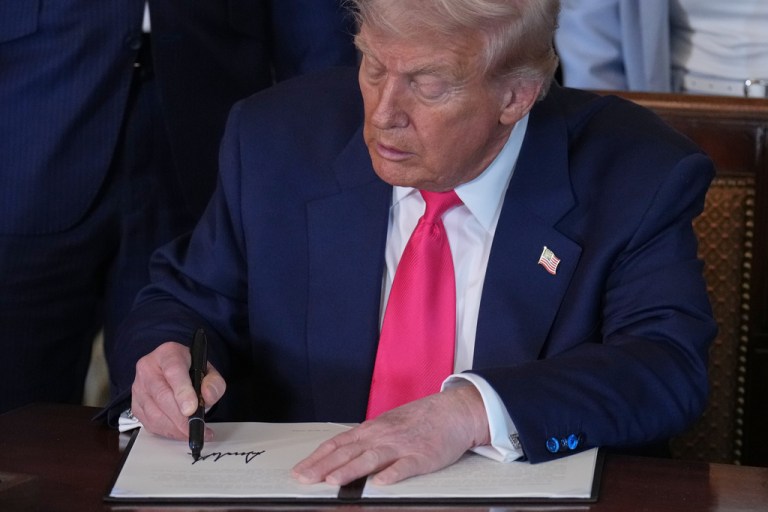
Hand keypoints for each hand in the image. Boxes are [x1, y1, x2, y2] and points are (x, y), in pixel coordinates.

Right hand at [130, 341, 225, 440]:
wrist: (170, 370)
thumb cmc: (189, 370)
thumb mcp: (207, 370)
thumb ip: (213, 382)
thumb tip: (207, 395)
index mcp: (168, 354)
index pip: (173, 370)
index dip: (183, 391)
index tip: (192, 409)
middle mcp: (148, 368)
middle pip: (162, 395)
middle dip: (180, 417)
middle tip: (196, 428)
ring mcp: (139, 387)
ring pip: (154, 413)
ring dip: (175, 428)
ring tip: (193, 432)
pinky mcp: (135, 404)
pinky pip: (149, 423)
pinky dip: (167, 432)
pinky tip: (180, 432)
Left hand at [291, 383, 489, 484]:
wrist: (453, 411)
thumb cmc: (419, 420)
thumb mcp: (387, 426)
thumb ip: (366, 441)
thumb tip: (341, 457)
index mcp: (372, 429)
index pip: (338, 444)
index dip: (317, 458)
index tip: (300, 471)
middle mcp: (382, 436)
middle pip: (348, 452)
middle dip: (324, 466)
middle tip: (304, 479)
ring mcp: (402, 446)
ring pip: (371, 458)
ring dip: (351, 470)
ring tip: (333, 481)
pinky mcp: (422, 457)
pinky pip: (405, 466)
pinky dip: (393, 474)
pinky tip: (381, 482)